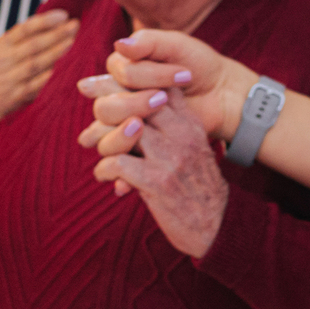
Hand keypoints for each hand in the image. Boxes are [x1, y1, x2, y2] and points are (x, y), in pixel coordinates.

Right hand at [0, 10, 78, 135]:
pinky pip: (30, 86)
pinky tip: (56, 69)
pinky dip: (43, 78)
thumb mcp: (2, 52)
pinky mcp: (9, 99)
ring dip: (54, 52)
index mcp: (1, 46)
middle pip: (33, 45)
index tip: (63, 14)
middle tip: (74, 25)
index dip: (44, 21)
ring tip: (71, 42)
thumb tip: (58, 27)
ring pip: (33, 64)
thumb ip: (25, 42)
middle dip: (56, 34)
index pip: (24, 29)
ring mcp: (5, 80)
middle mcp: (2, 61)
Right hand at [77, 29, 253, 160]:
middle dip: (132, 104)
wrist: (223, 95)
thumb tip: (119, 46)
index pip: (116, 74)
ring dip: (118, 136)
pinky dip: (117, 171)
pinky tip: (125, 180)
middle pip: (104, 108)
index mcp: (123, 71)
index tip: (184, 74)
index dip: (145, 75)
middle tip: (162, 100)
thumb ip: (148, 43)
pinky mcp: (137, 148)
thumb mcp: (177, 45)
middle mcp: (118, 98)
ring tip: (140, 128)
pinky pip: (116, 164)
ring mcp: (125, 125)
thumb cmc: (199, 65)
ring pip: (102, 137)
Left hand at [92, 88, 228, 257]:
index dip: (126, 82)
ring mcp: (170, 157)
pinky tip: (106, 176)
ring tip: (102, 153)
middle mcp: (182, 134)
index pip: (157, 86)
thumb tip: (139, 107)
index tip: (103, 88)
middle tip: (94, 120)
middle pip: (136, 100)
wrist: (214, 226)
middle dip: (107, 106)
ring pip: (122, 129)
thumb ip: (171, 126)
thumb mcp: (193, 148)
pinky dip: (103, 169)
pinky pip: (116, 163)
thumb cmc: (196, 187)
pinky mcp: (158, 182)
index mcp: (190, 123)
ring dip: (103, 141)